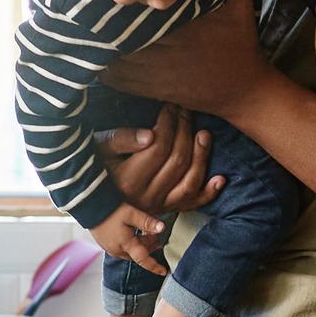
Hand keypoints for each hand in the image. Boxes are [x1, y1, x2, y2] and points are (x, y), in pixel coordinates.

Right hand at [89, 201, 166, 271]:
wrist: (88, 206)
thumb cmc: (109, 209)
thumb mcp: (131, 213)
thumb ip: (146, 222)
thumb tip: (162, 228)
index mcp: (125, 245)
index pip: (143, 260)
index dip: (154, 266)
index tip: (163, 271)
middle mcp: (117, 250)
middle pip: (137, 255)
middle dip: (148, 249)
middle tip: (155, 237)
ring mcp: (110, 248)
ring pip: (129, 252)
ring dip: (139, 246)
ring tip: (145, 234)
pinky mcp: (104, 244)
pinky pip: (121, 249)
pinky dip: (130, 244)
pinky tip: (131, 233)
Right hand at [94, 109, 226, 278]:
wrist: (95, 201)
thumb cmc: (95, 167)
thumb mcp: (98, 149)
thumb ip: (120, 140)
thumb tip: (150, 135)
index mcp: (127, 180)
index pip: (158, 148)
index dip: (168, 124)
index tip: (170, 106)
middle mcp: (145, 196)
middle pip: (176, 161)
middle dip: (184, 132)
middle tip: (185, 112)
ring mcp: (159, 206)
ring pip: (189, 181)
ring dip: (201, 156)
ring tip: (204, 134)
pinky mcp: (168, 210)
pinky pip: (193, 203)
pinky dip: (210, 192)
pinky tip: (221, 178)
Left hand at [97, 0, 276, 120]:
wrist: (244, 92)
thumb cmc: (241, 46)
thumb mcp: (242, 9)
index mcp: (183, 30)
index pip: (144, 14)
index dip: (123, 1)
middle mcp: (166, 53)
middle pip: (124, 35)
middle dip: (103, 23)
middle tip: (79, 6)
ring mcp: (157, 75)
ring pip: (117, 60)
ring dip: (98, 47)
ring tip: (76, 31)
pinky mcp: (153, 90)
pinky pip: (121, 82)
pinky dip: (104, 72)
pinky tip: (88, 59)